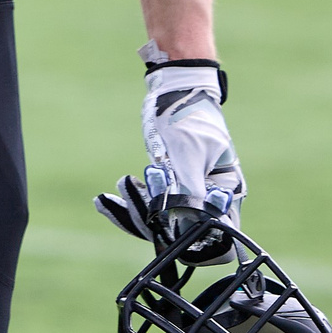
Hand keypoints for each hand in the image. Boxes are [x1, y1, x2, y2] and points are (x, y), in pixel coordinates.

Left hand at [95, 48, 244, 263]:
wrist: (174, 92)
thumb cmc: (185, 116)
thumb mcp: (186, 152)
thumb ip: (188, 190)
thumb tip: (186, 227)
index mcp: (227, 190)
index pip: (219, 236)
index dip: (194, 240)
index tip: (165, 229)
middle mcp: (211, 198)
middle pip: (184, 232)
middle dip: (152, 220)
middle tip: (127, 195)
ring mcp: (190, 195)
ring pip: (162, 222)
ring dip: (134, 212)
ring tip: (109, 196)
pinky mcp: (169, 189)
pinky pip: (150, 207)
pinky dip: (129, 205)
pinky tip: (104, 200)